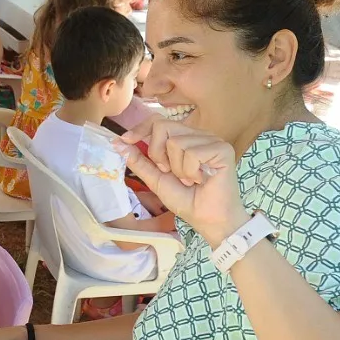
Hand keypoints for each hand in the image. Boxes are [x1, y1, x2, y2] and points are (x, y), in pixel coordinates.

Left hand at [114, 119, 248, 247]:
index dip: (140, 128)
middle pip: (163, 126)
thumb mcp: (155, 179)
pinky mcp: (222, 149)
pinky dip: (190, 171)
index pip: (158, 120)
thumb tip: (117, 143)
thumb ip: (138, 160)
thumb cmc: (186, 200)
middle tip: (168, 172)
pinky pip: (192, 152)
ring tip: (189, 180)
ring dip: (177, 168)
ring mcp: (211, 140)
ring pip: (176, 141)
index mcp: (183, 139)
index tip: (125, 139)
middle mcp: (198, 135)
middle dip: (157, 153)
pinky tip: (200, 180)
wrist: (207, 219)